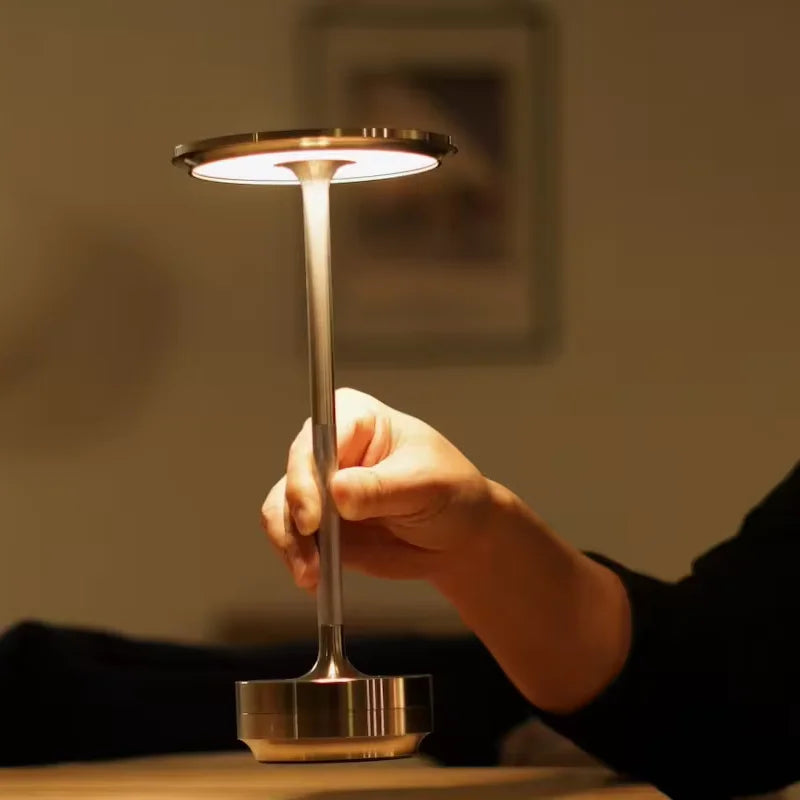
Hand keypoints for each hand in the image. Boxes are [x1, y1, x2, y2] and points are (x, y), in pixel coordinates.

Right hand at [261, 387, 492, 589]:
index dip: (308, 476)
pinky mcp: (317, 524)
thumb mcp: (425, 484)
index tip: (313, 516)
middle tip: (312, 556)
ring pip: (281, 509)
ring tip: (311, 574)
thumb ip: (381, 488)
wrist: (461, 537)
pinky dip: (295, 558)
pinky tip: (313, 578)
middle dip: (295, 517)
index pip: (318, 439)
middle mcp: (330, 448)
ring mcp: (320, 487)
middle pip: (293, 474)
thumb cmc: (451, 493)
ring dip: (291, 544)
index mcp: (356, 418)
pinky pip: (290, 538)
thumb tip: (337, 492)